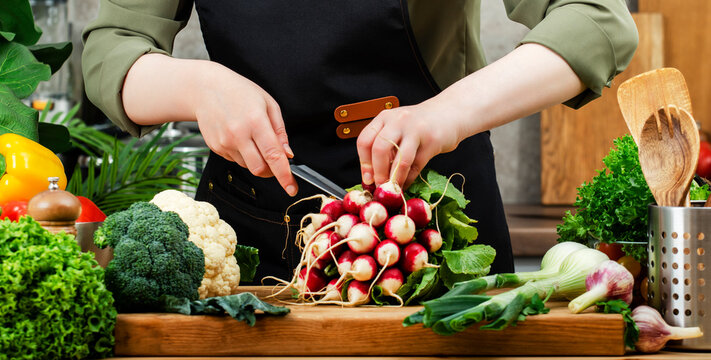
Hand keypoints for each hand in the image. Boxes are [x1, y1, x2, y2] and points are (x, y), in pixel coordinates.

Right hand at [193, 63, 297, 195]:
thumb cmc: (239, 92)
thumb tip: (288, 154)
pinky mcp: (216, 147)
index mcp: (256, 122)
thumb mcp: (268, 104)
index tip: (292, 188)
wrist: (205, 88)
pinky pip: (235, 160)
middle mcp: (238, 135)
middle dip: (271, 171)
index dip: (285, 175)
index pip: (273, 156)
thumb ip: (280, 132)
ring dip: (256, 161)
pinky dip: (243, 155)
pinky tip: (239, 137)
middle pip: (260, 169)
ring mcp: (225, 143)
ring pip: (248, 167)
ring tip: (252, 138)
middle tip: (275, 162)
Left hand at [356, 99, 462, 188]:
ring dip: (394, 178)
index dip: (364, 163)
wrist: (451, 112)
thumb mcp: (399, 128)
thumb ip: (386, 146)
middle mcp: (398, 120)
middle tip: (379, 185)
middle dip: (377, 171)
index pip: (365, 140)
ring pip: (399, 159)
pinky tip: (406, 184)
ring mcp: (415, 129)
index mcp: (385, 117)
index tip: (367, 178)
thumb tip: (372, 175)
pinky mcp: (432, 141)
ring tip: (393, 188)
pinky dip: (409, 179)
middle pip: (379, 149)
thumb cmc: (421, 124)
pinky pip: (416, 165)